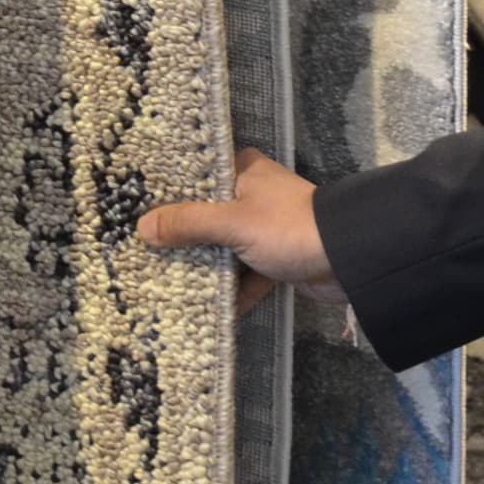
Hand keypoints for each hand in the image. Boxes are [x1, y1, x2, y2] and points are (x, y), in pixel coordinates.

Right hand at [137, 149, 344, 315]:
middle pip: (206, 217)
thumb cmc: (287, 229)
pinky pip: (244, 274)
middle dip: (182, 239)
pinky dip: (232, 291)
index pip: (195, 178)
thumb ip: (188, 224)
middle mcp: (251, 195)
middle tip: (142, 253)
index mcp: (242, 172)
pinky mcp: (275, 258)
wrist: (349, 261)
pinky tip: (206, 311)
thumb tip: (142, 227)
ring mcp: (263, 228)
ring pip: (223, 248)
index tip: (134, 211)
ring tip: (164, 283)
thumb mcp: (233, 224)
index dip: (166, 195)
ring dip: (205, 268)